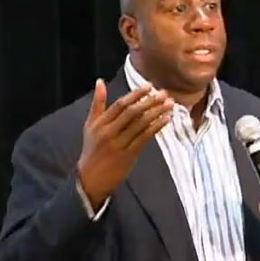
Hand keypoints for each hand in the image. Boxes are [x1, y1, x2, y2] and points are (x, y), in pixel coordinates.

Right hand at [77, 79, 173, 209]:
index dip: (135, 94)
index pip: (120, 104)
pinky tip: (166, 120)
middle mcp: (109, 132)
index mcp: (100, 123)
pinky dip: (156, 127)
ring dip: (157, 112)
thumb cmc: (92, 149)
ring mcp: (119, 144)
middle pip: (132, 113)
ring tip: (169, 104)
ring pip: (141, 124)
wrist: (91, 178)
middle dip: (150, 101)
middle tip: (164, 93)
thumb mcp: (90, 125)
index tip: (149, 86)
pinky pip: (145, 138)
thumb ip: (97, 103)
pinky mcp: (129, 155)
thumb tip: (100, 81)